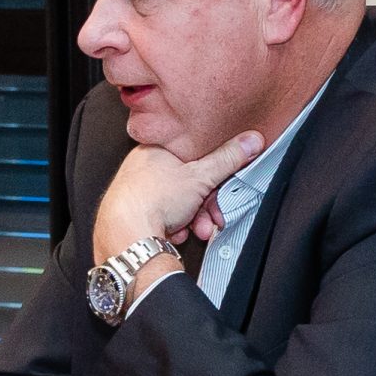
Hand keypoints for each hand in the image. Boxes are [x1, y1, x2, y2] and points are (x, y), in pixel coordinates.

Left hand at [91, 130, 263, 260]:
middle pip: (187, 184)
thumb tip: (250, 141)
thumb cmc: (153, 200)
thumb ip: (228, 158)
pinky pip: (163, 217)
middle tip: (212, 217)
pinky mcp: (133, 212)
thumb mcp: (201, 176)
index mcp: (156, 149)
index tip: (222, 189)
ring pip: (177, 203)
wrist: (126, 235)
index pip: (194, 158)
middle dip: (204, 206)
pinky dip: (175, 227)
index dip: (213, 177)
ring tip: (197, 229)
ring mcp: (135, 190)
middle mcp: (142, 167)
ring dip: (193, 219)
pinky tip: (177, 234)